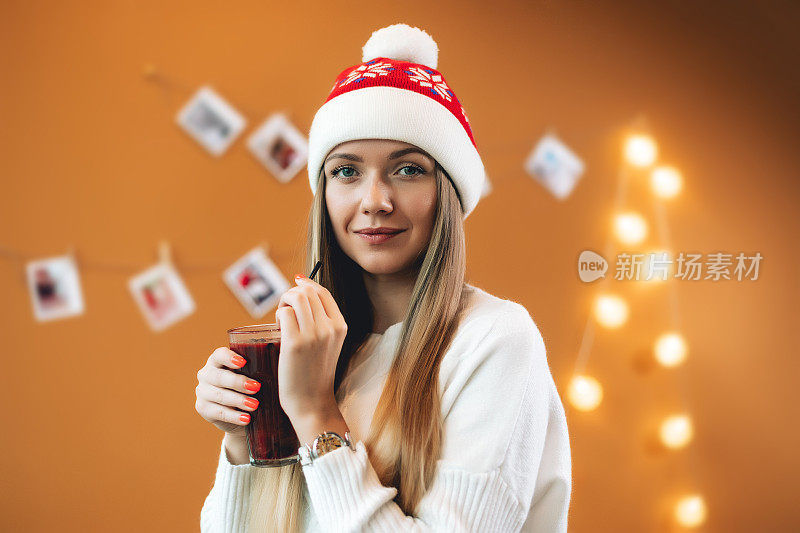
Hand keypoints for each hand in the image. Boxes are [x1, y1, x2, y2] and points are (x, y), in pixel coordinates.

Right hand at [195, 347, 261, 437]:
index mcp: (217, 360)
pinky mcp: (202, 408)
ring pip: (219, 395)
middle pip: (218, 376)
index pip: (219, 354)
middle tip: (257, 387)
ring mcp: (202, 391)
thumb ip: (261, 366)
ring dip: (238, 400)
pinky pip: (218, 412)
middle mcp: (206, 374)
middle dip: (238, 382)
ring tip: (255, 405)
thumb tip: (283, 357)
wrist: (244, 415)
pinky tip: (247, 419)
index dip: (229, 357)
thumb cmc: (253, 388)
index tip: (244, 362)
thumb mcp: (255, 375)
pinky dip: (234, 416)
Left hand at [275, 275, 347, 419]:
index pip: (322, 291)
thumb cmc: (314, 373)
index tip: (295, 285)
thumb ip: (320, 322)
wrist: (311, 403)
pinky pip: (285, 313)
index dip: (306, 284)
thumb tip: (302, 293)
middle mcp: (330, 328)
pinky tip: (278, 328)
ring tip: (281, 317)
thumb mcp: (328, 344)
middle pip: (307, 291)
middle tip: (285, 309)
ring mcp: (314, 335)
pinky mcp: (295, 343)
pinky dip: (278, 316)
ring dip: (284, 301)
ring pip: (296, 297)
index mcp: (340, 326)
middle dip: (292, 293)